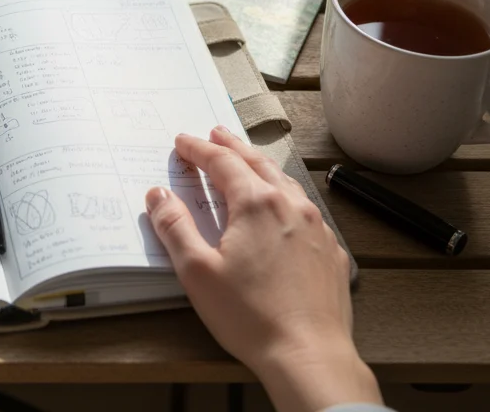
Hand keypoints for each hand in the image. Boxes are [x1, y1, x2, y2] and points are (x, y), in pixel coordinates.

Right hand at [146, 127, 381, 411]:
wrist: (309, 355)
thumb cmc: (251, 316)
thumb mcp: (197, 272)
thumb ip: (175, 228)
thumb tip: (158, 195)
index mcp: (256, 204)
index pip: (222, 163)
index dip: (199, 150)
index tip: (183, 142)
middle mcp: (291, 206)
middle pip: (257, 164)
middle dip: (232, 147)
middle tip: (216, 134)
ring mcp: (317, 227)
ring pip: (286, 184)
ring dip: (262, 167)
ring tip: (249, 162)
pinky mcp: (331, 252)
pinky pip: (306, 211)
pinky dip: (287, 198)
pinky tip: (284, 209)